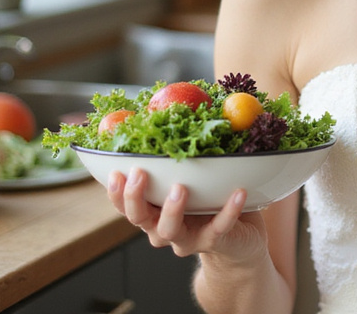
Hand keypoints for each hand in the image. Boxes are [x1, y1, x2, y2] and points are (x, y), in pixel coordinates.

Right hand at [107, 167, 267, 261]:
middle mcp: (163, 228)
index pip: (125, 204)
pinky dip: (228, 210)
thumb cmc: (210, 202)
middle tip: (139, 173)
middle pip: (139, 218)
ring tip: (180, 188)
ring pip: (170, 230)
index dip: (116, 191)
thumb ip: (178, 160)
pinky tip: (238, 192)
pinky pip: (219, 227)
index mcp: (153, 211)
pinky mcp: (214, 241)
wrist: (240, 239)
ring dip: (172, 210)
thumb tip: (172, 114)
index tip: (115, 170)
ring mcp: (188, 238)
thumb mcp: (192, 179)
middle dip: (135, 197)